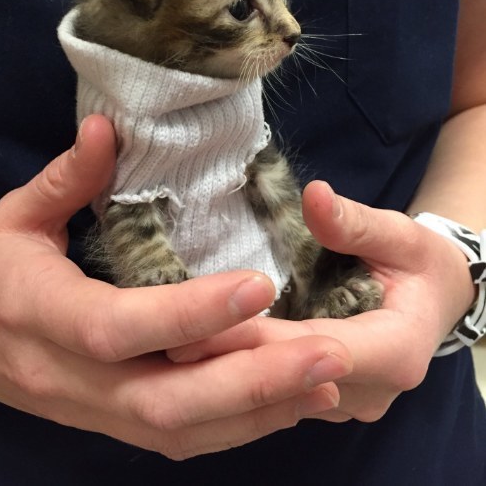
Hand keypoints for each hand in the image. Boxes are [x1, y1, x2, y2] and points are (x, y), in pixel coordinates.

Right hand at [0, 120, 351, 458]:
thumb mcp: (18, 214)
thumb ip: (67, 176)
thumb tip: (106, 126)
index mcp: (38, 313)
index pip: (117, 326)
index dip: (187, 313)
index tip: (259, 284)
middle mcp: (68, 377)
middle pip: (164, 399)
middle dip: (250, 380)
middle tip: (330, 350)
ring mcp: (93, 411)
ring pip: (181, 429)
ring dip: (259, 409)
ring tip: (328, 376)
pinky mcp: (114, 423)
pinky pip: (182, 437)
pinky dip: (241, 425)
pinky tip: (292, 401)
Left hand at [169, 180, 475, 422]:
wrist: (435, 299)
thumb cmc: (419, 264)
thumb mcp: (401, 235)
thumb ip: (356, 222)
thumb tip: (314, 197)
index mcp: (393, 352)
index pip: (313, 349)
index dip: (255, 338)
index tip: (199, 322)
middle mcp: (365, 390)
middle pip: (285, 381)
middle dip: (224, 360)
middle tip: (161, 339)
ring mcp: (342, 400)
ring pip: (276, 395)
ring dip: (224, 371)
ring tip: (164, 347)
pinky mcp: (322, 396)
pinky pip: (276, 393)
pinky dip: (238, 373)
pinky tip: (195, 354)